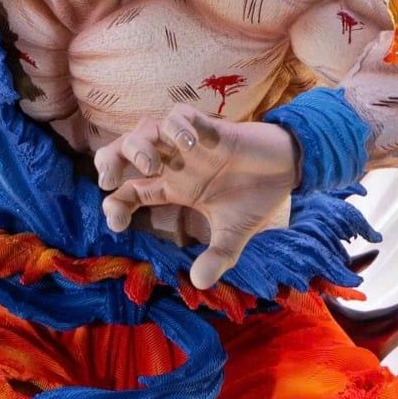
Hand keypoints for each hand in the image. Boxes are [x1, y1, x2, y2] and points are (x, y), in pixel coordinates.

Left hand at [94, 108, 298, 289]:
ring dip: (139, 145)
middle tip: (108, 179)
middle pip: (125, 151)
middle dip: (109, 160)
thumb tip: (199, 283)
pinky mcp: (209, 127)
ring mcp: (189, 144)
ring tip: (151, 166)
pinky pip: (180, 115)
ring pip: (146, 129)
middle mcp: (174, 164)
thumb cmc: (256, 196)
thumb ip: (218, 257)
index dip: (115, 205)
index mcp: (174, 187)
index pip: (130, 191)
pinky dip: (178, 126)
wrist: (289, 169)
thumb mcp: (235, 234)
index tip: (117, 224)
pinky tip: (190, 145)